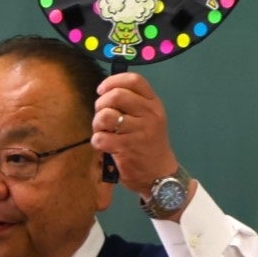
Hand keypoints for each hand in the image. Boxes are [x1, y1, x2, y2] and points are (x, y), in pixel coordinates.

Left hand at [93, 72, 183, 197]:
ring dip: (97, 123)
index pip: (134, 80)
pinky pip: (99, 137)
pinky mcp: (126, 149)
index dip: (112, 81)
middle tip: (102, 116)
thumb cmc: (150, 144)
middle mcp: (149, 116)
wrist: (160, 175)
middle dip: (101, 104)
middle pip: (116, 95)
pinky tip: (105, 146)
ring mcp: (139, 132)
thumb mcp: (150, 119)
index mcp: (154, 105)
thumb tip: (105, 92)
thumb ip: (134, 103)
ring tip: (103, 131)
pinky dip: (97, 141)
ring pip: (105, 116)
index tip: (102, 90)